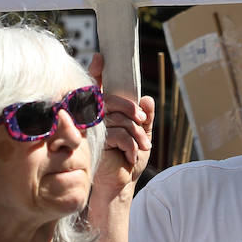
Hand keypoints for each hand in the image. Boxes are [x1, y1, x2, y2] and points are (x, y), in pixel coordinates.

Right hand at [89, 53, 154, 200]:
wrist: (120, 185)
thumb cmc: (127, 159)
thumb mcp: (142, 135)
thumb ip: (144, 117)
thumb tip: (148, 99)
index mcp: (104, 113)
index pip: (100, 88)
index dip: (98, 71)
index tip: (101, 57)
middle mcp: (95, 119)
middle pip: (113, 100)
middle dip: (132, 109)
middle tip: (143, 120)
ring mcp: (93, 131)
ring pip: (119, 119)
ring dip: (137, 134)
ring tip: (143, 147)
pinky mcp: (96, 144)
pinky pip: (119, 135)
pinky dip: (131, 145)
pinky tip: (132, 156)